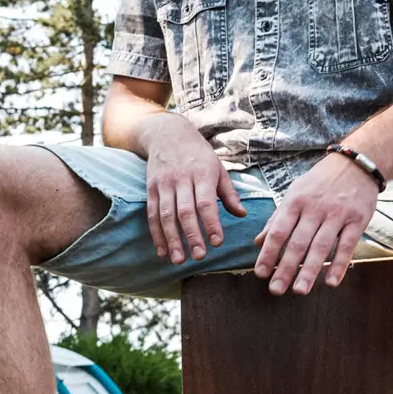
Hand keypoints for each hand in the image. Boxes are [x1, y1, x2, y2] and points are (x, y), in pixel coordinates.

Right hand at [142, 115, 246, 264]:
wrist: (167, 133)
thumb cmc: (198, 154)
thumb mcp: (218, 168)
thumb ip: (229, 193)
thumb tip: (242, 214)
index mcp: (202, 174)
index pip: (206, 202)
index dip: (211, 223)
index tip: (217, 243)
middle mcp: (181, 179)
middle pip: (185, 211)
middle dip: (192, 235)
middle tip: (200, 257)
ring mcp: (164, 184)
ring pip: (166, 215)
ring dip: (172, 239)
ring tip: (179, 260)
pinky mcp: (151, 189)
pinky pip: (152, 214)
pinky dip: (156, 234)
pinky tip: (162, 251)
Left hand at [253, 154, 379, 294]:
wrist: (356, 164)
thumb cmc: (319, 182)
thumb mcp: (294, 193)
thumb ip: (277, 218)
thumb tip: (258, 242)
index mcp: (295, 202)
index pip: (278, 231)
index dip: (268, 253)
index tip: (260, 274)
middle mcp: (314, 208)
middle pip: (298, 243)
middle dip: (285, 268)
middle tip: (276, 290)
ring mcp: (337, 214)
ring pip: (321, 247)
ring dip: (310, 271)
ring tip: (299, 291)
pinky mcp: (357, 220)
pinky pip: (347, 246)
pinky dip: (339, 265)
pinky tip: (331, 282)